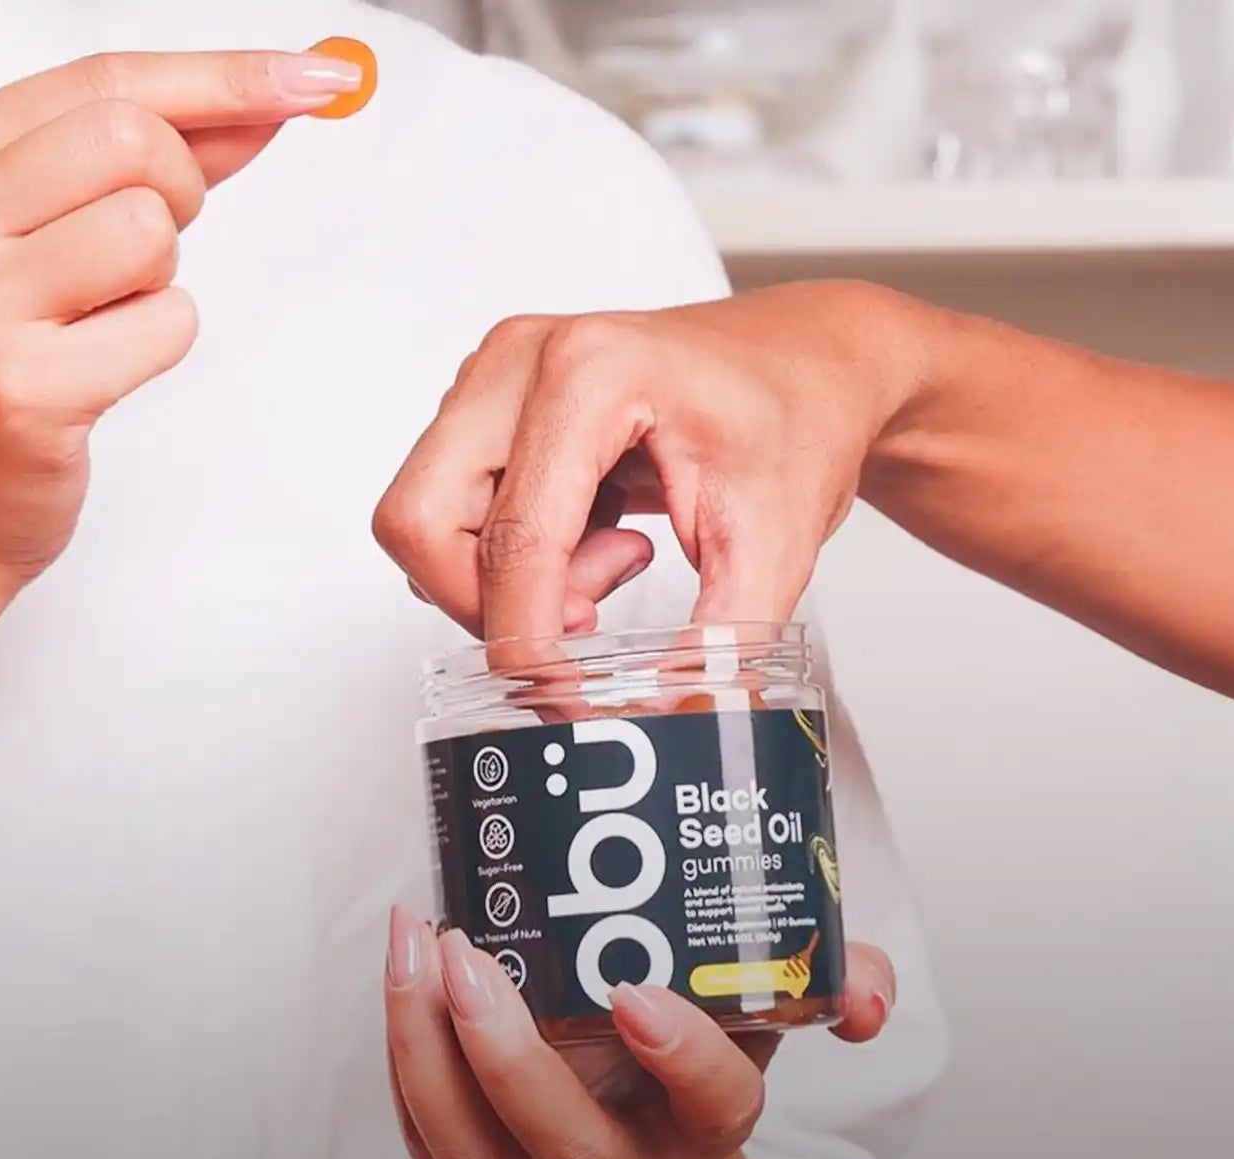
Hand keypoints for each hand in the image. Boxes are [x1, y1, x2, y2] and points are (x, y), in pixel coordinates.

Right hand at [0, 48, 362, 581]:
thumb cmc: (10, 353)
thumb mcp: (51, 234)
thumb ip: (156, 162)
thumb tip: (271, 104)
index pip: (108, 80)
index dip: (228, 77)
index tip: (323, 77)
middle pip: (133, 141)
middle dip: (182, 190)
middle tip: (145, 252)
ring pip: (150, 233)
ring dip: (162, 280)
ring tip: (102, 319)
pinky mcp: (22, 389)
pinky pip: (164, 327)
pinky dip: (160, 343)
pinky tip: (101, 371)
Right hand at [372, 282, 929, 646]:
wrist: (810, 366)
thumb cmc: (795, 420)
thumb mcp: (774, 544)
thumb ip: (722, 644)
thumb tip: (679, 722)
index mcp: (590, 373)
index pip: (512, 540)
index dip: (528, 642)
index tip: (567, 698)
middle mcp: (521, 360)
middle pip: (423, 524)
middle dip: (492, 602)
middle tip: (588, 612)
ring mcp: (495, 376)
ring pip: (427, 523)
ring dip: (509, 576)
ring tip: (614, 557)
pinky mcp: (491, 404)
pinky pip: (453, 511)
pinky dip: (515, 553)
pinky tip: (599, 534)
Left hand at [383, 908, 895, 1158]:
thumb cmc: (683, 1070)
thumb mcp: (755, 1022)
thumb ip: (822, 984)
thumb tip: (871, 997)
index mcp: (704, 1131)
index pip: (715, 1106)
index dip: (684, 1057)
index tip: (639, 993)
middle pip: (563, 1141)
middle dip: (504, 1048)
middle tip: (465, 948)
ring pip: (468, 1141)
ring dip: (425, 1039)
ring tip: (412, 939)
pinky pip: (424, 1130)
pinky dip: (404, 1051)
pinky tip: (401, 966)